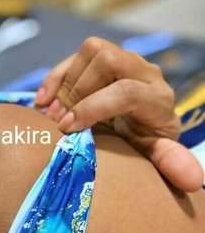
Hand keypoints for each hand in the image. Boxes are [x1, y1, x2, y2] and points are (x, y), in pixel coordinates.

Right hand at [35, 37, 202, 191]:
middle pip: (107, 60)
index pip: (125, 91)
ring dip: (65, 81)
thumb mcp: (156, 155)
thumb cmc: (144, 145)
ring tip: (50, 114)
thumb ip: (170, 162)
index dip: (93, 107)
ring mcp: (123, 62)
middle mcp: (144, 72)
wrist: (142, 128)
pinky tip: (42, 102)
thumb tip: (194, 181)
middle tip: (59, 122)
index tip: (69, 129)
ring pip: (92, 50)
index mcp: (157, 98)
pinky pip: (77, 56)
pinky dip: (55, 77)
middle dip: (78, 91)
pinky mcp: (103, 60)